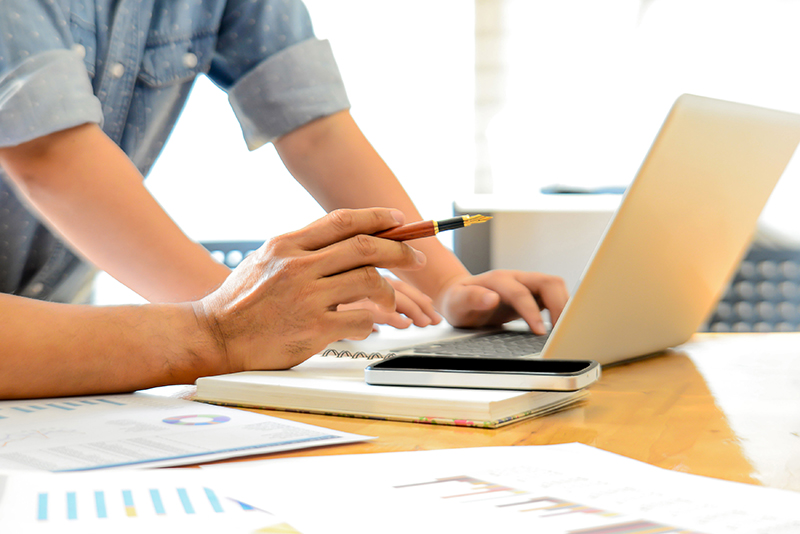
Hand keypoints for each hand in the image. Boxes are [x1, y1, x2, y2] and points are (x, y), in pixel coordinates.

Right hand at [193, 208, 425, 370]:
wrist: (214, 336)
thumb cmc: (241, 301)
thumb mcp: (266, 261)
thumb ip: (303, 249)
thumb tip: (347, 239)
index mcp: (287, 245)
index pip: (343, 221)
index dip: (378, 217)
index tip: (399, 220)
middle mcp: (298, 266)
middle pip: (366, 247)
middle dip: (400, 250)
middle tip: (417, 258)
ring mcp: (307, 297)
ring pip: (370, 280)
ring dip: (389, 290)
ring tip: (389, 300)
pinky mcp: (314, 328)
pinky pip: (361, 320)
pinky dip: (371, 323)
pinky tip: (364, 326)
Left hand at [437, 270, 568, 334]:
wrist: (459, 297)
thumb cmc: (458, 302)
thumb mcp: (457, 303)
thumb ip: (471, 299)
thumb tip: (491, 298)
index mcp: (498, 280)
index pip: (521, 293)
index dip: (532, 312)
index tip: (540, 332)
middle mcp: (515, 278)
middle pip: (548, 282)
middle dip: (559, 305)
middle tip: (561, 331)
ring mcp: (526, 284)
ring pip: (555, 286)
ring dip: (564, 305)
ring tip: (564, 329)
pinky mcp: (532, 293)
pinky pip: (554, 295)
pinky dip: (562, 308)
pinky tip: (561, 324)